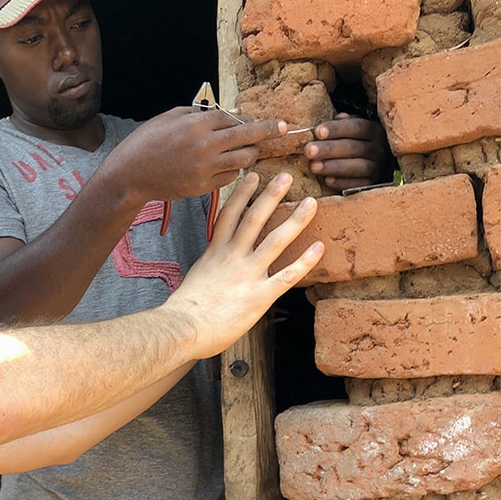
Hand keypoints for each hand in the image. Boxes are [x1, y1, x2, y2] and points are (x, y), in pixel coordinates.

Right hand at [105, 106, 285, 201]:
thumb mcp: (169, 117)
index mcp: (197, 124)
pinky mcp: (203, 186)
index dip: (250, 118)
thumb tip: (227, 114)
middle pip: (249, 137)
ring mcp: (206, 168)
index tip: (263, 119)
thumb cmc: (146, 142)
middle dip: (268, 131)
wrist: (130, 175)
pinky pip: (230, 177)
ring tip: (249, 150)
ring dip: (250, 153)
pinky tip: (225, 165)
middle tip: (281, 128)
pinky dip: (232, 170)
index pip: (235, 118)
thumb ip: (199, 113)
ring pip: (244, 159)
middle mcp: (205, 145)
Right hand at [163, 171, 323, 356]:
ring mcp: (247, 274)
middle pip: (254, 219)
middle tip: (286, 177)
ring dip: (294, 220)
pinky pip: (287, 275)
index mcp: (215, 252)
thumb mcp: (196, 277)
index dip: (242, 194)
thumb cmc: (185, 309)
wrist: (183, 327)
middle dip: (271, 195)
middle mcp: (232, 257)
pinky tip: (319, 247)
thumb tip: (216, 266)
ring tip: (311, 203)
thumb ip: (211, 266)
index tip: (252, 177)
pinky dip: (305, 261)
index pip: (229, 215)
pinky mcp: (260, 295)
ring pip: (275, 241)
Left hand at [304, 113, 391, 190]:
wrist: (367, 166)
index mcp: (373, 130)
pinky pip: (359, 185)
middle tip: (308, 151)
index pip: (356, 127)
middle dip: (329, 149)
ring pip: (357, 167)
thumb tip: (338, 117)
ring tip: (313, 166)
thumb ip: (342, 123)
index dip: (336, 129)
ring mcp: (378, 168)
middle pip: (354, 147)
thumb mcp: (348, 129)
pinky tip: (327, 180)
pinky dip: (342, 183)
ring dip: (333, 166)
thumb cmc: (351, 142)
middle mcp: (379, 149)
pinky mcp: (373, 184)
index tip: (317, 132)